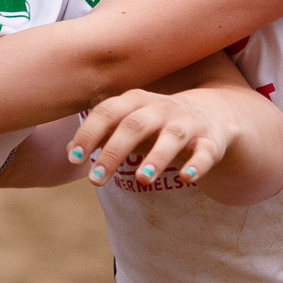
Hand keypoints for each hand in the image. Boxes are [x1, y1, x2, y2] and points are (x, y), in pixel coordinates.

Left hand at [67, 88, 239, 188]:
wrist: (214, 113)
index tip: (74, 158)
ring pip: (171, 137)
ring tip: (141, 179)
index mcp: (137, 102)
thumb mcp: (130, 125)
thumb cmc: (159, 124)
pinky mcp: (211, 141)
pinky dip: (197, 164)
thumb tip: (68, 152)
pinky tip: (187, 178)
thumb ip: (101, 136)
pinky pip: (205, 152)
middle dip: (113, 151)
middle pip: (135, 124)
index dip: (89, 133)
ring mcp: (188, 124)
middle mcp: (162, 109)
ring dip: (156, 157)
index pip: (108, 111)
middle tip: (94, 180)